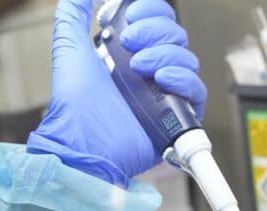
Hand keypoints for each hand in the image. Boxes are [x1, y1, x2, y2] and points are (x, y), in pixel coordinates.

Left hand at [27, 0, 206, 186]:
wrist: (84, 142)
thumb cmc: (75, 104)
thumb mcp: (69, 48)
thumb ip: (73, 15)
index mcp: (130, 53)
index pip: (159, 20)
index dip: (152, 11)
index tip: (132, 15)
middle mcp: (151, 71)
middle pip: (175, 35)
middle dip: (155, 31)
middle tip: (129, 44)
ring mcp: (166, 93)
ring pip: (187, 58)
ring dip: (164, 55)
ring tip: (138, 68)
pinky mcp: (178, 117)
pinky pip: (196, 89)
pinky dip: (182, 78)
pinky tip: (161, 79)